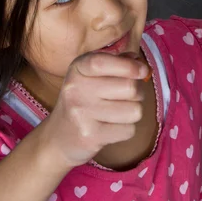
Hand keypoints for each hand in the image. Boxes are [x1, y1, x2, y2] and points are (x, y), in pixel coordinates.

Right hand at [40, 52, 149, 167]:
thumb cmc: (85, 100)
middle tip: (126, 97)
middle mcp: (76, 89)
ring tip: (116, 113)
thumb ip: (118, 63)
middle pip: (129, 87)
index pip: (103, 62)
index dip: (129, 66)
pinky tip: (110, 128)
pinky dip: (125, 130)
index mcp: (78, 69)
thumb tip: (140, 64)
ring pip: (134, 110)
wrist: (58, 138)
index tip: (143, 71)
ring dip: (132, 112)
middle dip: (138, 93)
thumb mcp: (94, 75)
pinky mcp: (90, 136)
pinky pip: (129, 130)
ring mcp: (81, 114)